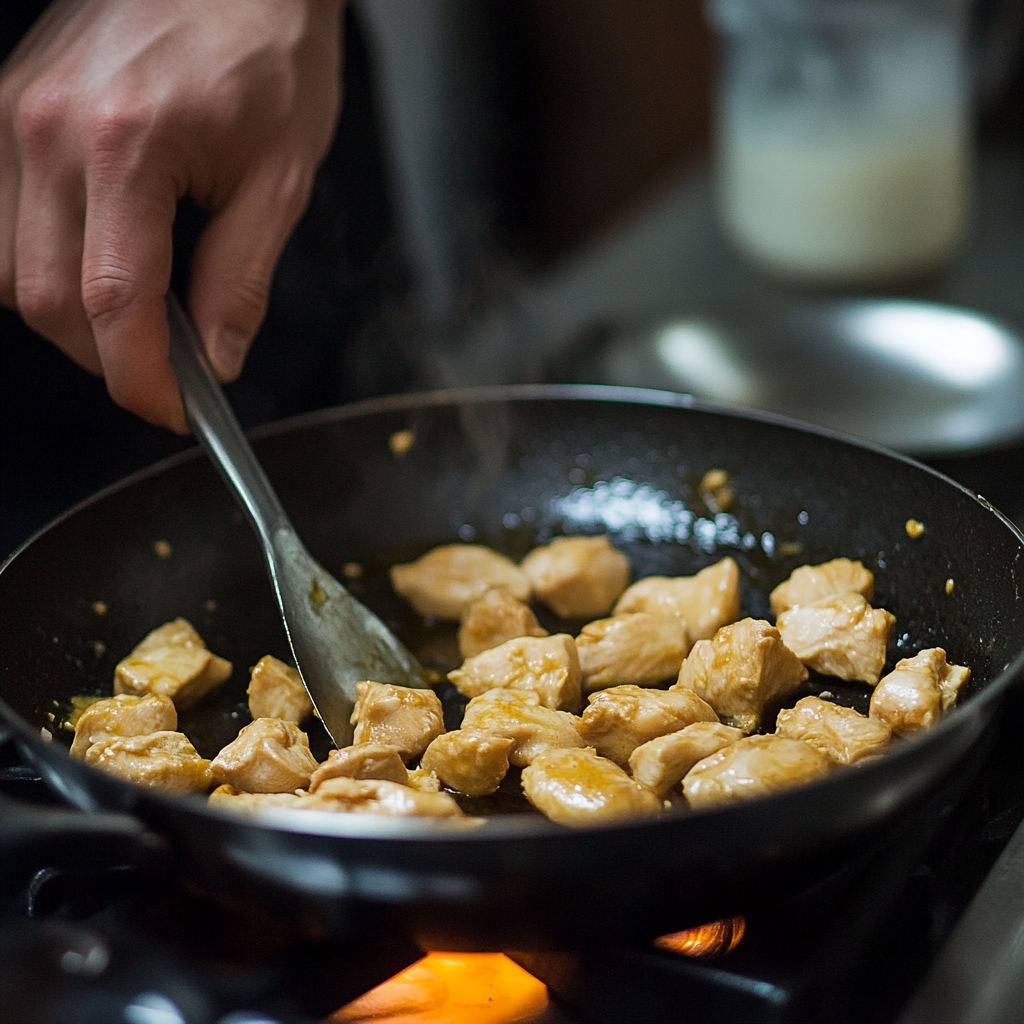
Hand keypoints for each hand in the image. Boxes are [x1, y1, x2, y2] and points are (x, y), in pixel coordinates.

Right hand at [0, 0, 342, 430]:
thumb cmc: (268, 48)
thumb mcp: (281, 178)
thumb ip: (241, 280)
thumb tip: (217, 358)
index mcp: (126, 145)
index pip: (112, 303)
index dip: (140, 377)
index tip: (172, 410)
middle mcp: (48, 127)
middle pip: (45, 300)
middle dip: (107, 358)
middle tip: (169, 373)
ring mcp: (15, 112)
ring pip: (8, 270)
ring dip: (71, 316)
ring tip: (142, 317)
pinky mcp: (8, 107)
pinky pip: (0, 221)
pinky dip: (44, 265)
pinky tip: (100, 264)